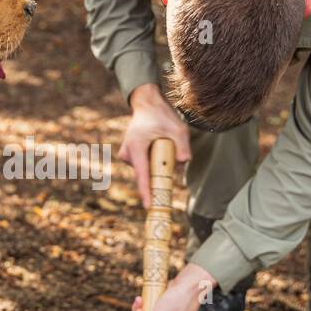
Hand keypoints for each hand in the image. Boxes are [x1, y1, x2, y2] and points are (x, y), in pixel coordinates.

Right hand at [119, 83, 190, 207]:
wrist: (146, 104)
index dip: (147, 192)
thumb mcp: (178, 128)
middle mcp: (128, 153)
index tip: (149, 206)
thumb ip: (183, 147)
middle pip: (147, 174)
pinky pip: (145, 165)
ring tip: (161, 140)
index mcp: (137, 148)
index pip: (143, 176)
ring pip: (147, 170)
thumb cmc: (161, 115)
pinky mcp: (129, 156)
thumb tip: (184, 162)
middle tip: (169, 147)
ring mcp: (127, 155)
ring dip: (158, 163)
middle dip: (160, 171)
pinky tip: (157, 144)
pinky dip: (153, 160)